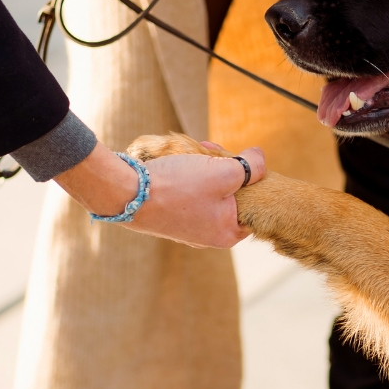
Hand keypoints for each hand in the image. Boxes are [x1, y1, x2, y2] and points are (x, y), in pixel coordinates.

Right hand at [55, 142, 266, 247]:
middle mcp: (209, 236)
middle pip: (230, 196)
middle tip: (216, 151)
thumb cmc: (179, 187)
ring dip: (206, 168)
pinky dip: (189, 175)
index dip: (249, 179)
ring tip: (197, 152)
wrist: (128, 193)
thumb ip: (252, 166)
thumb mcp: (225, 172)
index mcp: (227, 234)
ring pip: (209, 191)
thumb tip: (260, 158)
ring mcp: (188, 228)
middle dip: (225, 169)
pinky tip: (182, 162)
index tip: (238, 162)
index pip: (253, 206)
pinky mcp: (170, 217)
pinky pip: (189, 194)